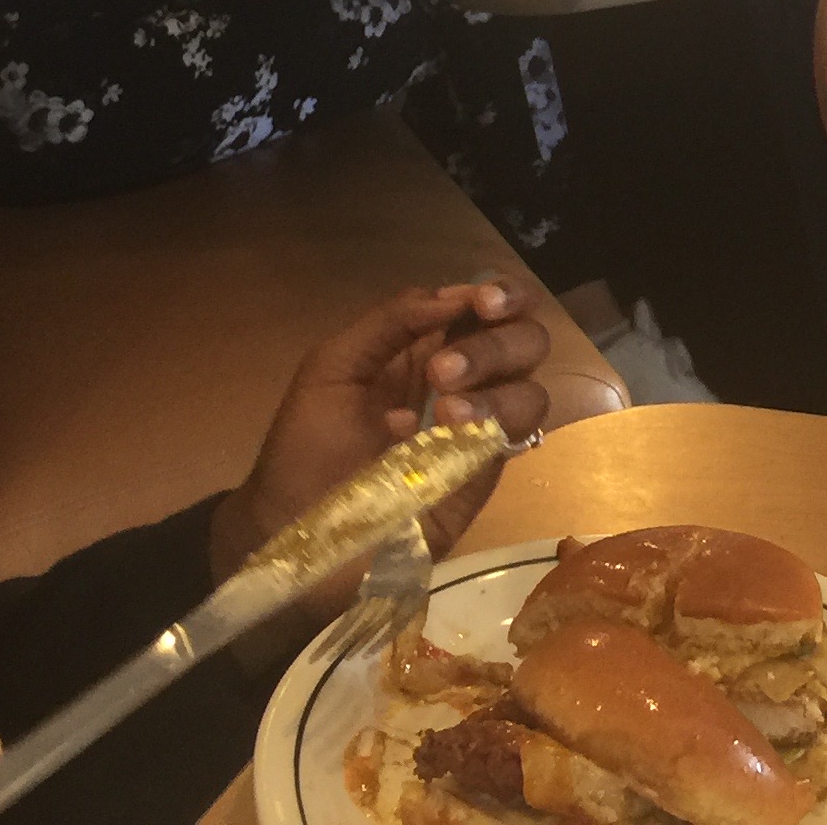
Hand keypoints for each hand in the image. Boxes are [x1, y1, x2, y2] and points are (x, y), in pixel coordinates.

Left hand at [213, 280, 553, 592]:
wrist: (293, 533)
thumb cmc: (304, 448)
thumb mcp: (332, 368)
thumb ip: (391, 323)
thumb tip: (457, 294)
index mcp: (425, 350)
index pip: (487, 308)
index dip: (500, 295)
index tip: (484, 302)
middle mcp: (463, 385)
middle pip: (524, 342)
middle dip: (496, 342)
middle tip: (442, 368)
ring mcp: (477, 434)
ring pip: (532, 390)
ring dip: (495, 384)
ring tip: (441, 406)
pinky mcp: (480, 478)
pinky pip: (518, 439)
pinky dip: (495, 422)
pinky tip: (450, 429)